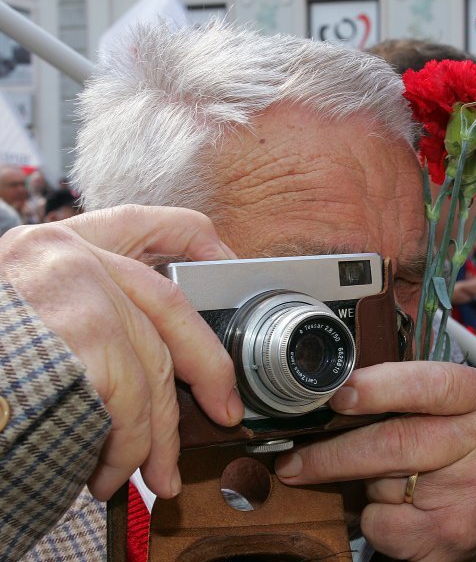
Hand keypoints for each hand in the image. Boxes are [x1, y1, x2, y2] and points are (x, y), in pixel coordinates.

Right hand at [0, 205, 243, 500]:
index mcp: (58, 244)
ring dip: (157, 434)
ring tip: (151, 471)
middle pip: (170, 307)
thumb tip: (157, 364)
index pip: (151, 222)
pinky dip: (127, 447)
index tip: (228, 269)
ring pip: (151, 365)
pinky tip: (110, 470)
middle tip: (224, 410)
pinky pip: (127, 401)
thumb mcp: (27, 313)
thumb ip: (87, 311)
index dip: (201, 245)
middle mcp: (65, 255)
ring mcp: (70, 292)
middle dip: (208, 368)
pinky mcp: (76, 338)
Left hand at [275, 361, 475, 560]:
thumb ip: (398, 392)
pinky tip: (393, 508)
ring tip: (368, 478)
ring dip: (359, 484)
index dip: (378, 388)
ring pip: (383, 484)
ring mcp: (473, 491)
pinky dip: (372, 517)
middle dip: (333, 453)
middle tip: (293, 461)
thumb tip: (326, 395)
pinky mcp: (453, 533)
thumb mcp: (441, 406)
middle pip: (395, 441)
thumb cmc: (450, 444)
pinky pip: (383, 522)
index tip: (337, 396)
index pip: (429, 385)